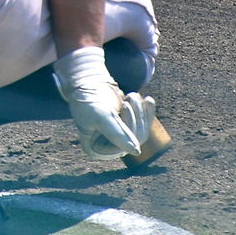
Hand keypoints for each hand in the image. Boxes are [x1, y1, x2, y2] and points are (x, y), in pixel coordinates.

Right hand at [53, 46, 155, 160]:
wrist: (87, 82)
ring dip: (140, 111)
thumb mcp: (101, 115)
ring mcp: (119, 138)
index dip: (128, 129)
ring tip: (132, 94)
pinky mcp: (127, 128)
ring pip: (141, 132)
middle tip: (131, 97)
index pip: (121, 147)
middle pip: (134, 140)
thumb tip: (137, 152)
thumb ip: (116, 133)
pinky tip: (148, 100)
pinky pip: (144, 124)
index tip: (125, 105)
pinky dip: (147, 111)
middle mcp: (109, 147)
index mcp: (96, 150)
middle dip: (136, 117)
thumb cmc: (88, 98)